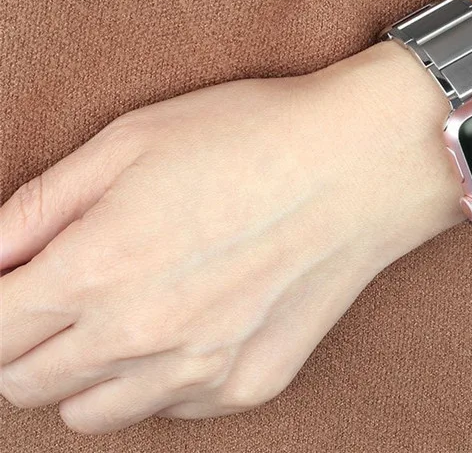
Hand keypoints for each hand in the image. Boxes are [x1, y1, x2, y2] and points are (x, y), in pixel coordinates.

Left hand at [0, 41, 463, 432]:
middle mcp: (140, 338)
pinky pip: (172, 406)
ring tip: (128, 305)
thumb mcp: (133, 139)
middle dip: (25, 339)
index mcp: (96, 269)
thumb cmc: (250, 135)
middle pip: (25, 383)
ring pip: (91, 412)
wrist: (359, 161)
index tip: (11, 284)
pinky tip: (196, 315)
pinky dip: (161, 375)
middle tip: (65, 286)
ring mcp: (199, 371)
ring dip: (86, 368)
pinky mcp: (248, 384)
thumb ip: (40, 204)